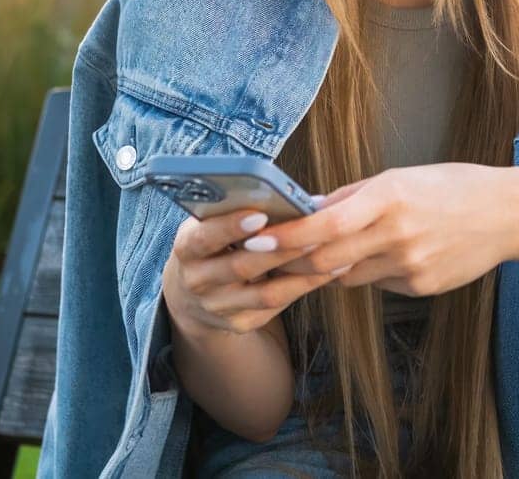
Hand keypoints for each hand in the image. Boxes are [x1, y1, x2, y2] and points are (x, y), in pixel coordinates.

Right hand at [162, 206, 350, 338]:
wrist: (192, 295)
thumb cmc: (212, 243)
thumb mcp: (210, 224)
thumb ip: (235, 210)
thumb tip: (283, 194)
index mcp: (186, 248)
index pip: (204, 237)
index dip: (231, 227)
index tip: (260, 214)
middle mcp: (197, 281)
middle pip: (242, 266)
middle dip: (280, 249)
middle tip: (314, 232)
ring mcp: (217, 307)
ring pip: (265, 293)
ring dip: (302, 273)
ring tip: (331, 254)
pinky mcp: (239, 323)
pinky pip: (276, 307)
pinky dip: (302, 288)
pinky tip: (326, 273)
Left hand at [253, 163, 515, 298]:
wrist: (508, 214)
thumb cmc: (451, 187)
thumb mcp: (400, 178)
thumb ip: (352, 197)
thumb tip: (307, 210)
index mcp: (389, 198)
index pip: (326, 225)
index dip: (288, 236)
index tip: (258, 240)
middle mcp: (397, 234)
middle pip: (328, 259)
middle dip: (296, 260)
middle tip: (272, 257)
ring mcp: (411, 265)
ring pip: (349, 275)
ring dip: (335, 264)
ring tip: (352, 243)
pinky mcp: (421, 287)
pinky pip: (379, 283)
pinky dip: (373, 270)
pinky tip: (399, 251)